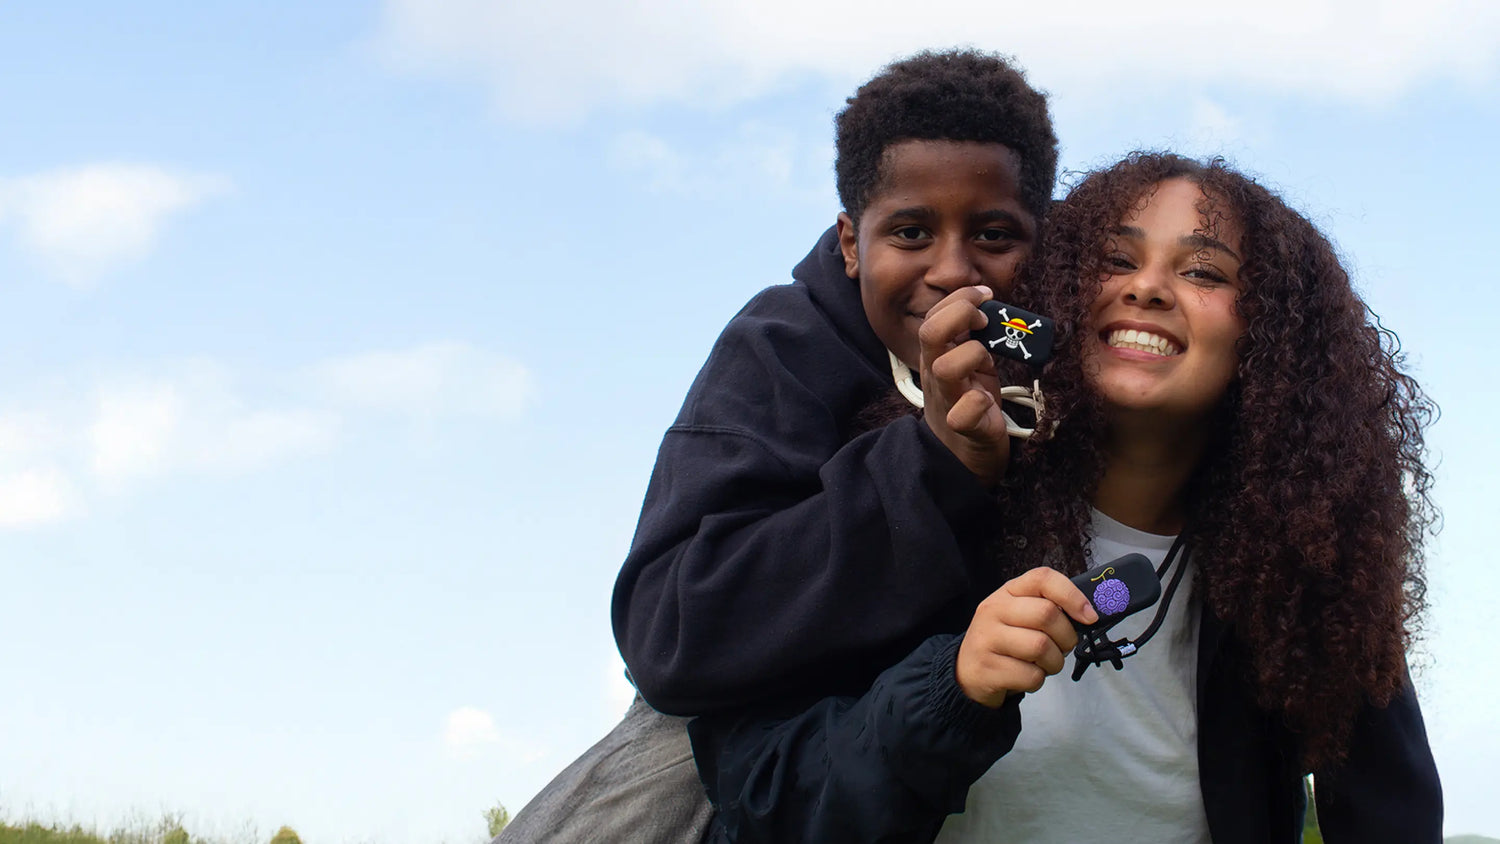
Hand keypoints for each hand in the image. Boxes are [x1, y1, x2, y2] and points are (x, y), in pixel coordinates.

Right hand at [918, 286, 1009, 484]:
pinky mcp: (965, 428)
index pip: (934, 316)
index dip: (960, 298)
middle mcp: (936, 375)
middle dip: (961, 315)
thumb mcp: (969, 364)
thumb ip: (972, 338)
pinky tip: (987, 402)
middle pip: (930, 333)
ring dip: (972, 356)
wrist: (960, 456)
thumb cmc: (969, 402)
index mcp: (937, 356)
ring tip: (987, 362)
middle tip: (984, 322)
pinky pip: (963, 414)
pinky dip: (977, 404)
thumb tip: (989, 307)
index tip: (986, 296)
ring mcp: (948, 401)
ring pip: (945, 368)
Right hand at [956, 567, 1098, 707]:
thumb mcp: (1021, 616)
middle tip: (1063, 647)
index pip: (1043, 578)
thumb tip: (1089, 615)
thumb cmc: (1007, 643)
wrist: (968, 672)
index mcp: (1007, 592)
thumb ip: (1048, 609)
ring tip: (1044, 664)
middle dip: (1066, 637)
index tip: (1089, 616)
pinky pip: (1031, 675)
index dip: (1072, 595)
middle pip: (1047, 614)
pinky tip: (1026, 676)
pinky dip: (1038, 680)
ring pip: (1041, 647)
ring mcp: (986, 638)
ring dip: (1054, 662)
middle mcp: (993, 610)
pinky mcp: (986, 668)